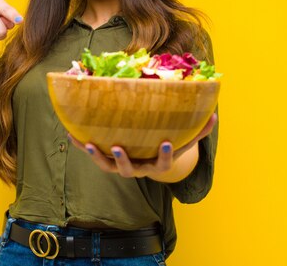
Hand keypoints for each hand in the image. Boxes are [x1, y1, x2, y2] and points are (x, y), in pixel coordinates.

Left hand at [68, 113, 216, 180]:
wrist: (149, 157)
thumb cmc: (168, 144)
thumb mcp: (184, 139)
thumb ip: (199, 130)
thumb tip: (214, 115)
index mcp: (155, 163)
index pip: (162, 163)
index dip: (164, 155)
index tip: (166, 143)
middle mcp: (136, 168)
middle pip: (128, 170)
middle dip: (122, 160)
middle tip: (118, 147)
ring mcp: (119, 165)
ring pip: (107, 166)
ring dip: (97, 156)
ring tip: (89, 143)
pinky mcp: (106, 158)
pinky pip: (93, 153)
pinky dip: (82, 144)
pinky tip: (72, 134)